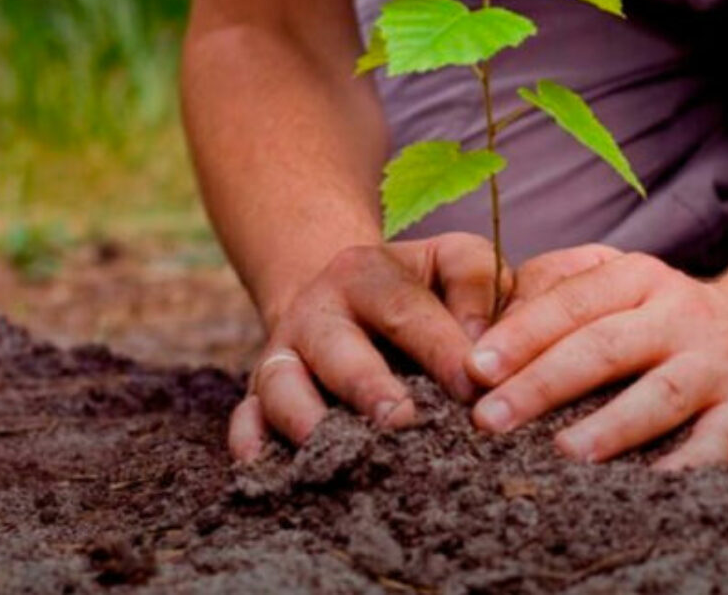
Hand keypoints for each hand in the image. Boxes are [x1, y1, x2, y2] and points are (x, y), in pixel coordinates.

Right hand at [229, 232, 509, 461]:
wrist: (342, 293)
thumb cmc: (418, 287)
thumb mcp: (450, 260)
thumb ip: (476, 284)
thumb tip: (483, 351)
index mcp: (366, 273)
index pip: (405, 308)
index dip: (440, 347)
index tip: (474, 387)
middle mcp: (317, 311)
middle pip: (337, 349)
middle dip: (368, 387)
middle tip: (403, 421)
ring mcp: (283, 353)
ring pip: (281, 384)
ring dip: (308, 419)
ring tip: (343, 453)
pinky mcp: (260, 392)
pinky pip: (245, 417)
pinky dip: (250, 440)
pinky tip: (265, 466)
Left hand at [465, 245, 727, 469]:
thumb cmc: (671, 315)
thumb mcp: (626, 284)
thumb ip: (561, 294)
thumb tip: (485, 333)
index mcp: (638, 277)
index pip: (572, 303)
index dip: (520, 334)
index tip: (475, 368)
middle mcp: (680, 313)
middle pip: (604, 346)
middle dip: (542, 383)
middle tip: (490, 418)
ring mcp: (719, 362)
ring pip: (660, 394)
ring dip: (610, 425)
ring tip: (562, 452)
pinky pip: (718, 443)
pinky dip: (686, 466)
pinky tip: (649, 487)